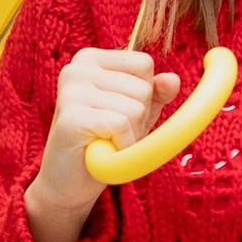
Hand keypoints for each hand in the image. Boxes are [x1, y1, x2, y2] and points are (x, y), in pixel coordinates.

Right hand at [24, 46, 181, 241]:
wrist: (68, 183)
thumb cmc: (103, 143)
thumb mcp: (136, 114)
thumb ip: (155, 94)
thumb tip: (173, 79)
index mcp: (90, 59)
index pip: (143, 63)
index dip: (144, 95)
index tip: (119, 113)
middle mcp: (76, 68)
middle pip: (142, 88)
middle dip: (137, 119)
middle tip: (110, 134)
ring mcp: (71, 90)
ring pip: (135, 109)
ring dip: (129, 136)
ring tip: (105, 142)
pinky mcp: (71, 117)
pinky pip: (121, 125)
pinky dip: (122, 146)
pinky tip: (103, 151)